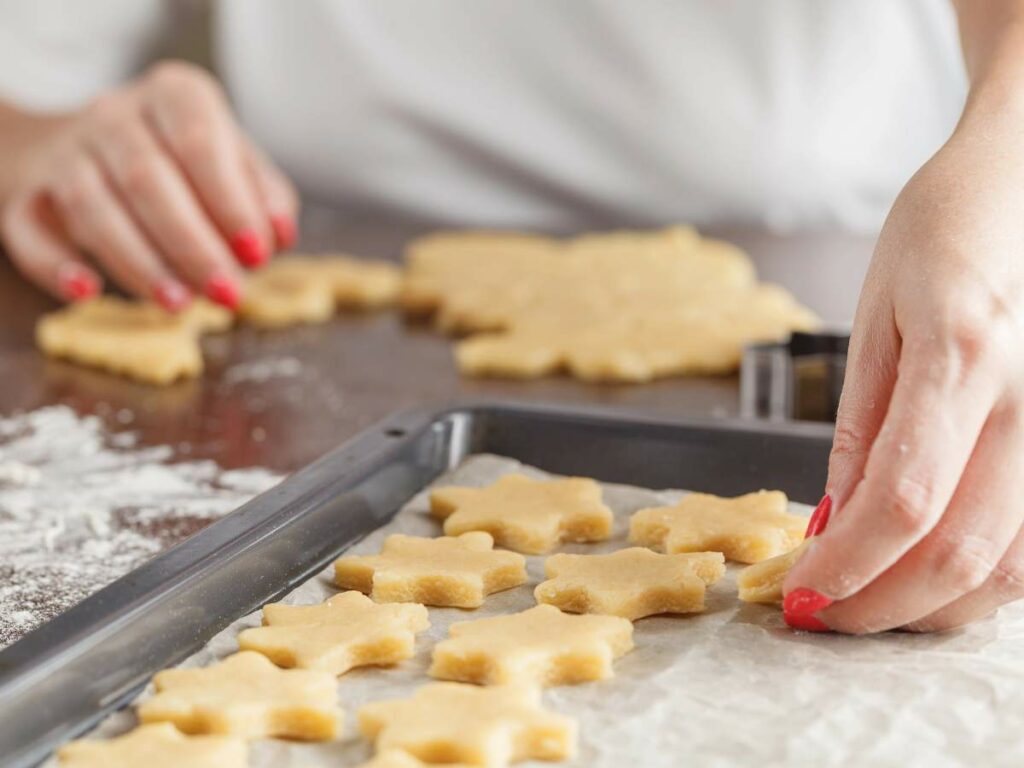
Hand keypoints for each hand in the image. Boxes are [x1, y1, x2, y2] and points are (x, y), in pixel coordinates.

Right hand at [0, 60, 298, 309]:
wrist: (83, 147)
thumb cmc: (181, 161)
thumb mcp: (231, 161)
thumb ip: (263, 194)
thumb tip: (281, 235)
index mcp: (174, 95)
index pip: (200, 142)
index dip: (230, 202)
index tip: (257, 254)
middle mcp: (114, 115)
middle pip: (148, 179)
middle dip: (193, 244)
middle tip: (228, 293)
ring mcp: (65, 153)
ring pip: (95, 206)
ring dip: (139, 262)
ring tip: (180, 304)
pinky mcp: (26, 194)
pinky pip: (29, 230)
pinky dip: (55, 265)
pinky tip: (86, 293)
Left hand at [783, 113, 1023, 632]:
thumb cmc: (948, 230)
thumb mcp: (877, 315)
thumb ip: (861, 425)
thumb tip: (835, 519)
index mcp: (963, 354)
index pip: (901, 502)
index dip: (847, 566)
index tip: (801, 593)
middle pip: (962, 551)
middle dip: (880, 606)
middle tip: (824, 615)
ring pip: (1015, 566)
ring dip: (935, 606)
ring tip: (872, 603)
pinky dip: (987, 578)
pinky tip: (936, 573)